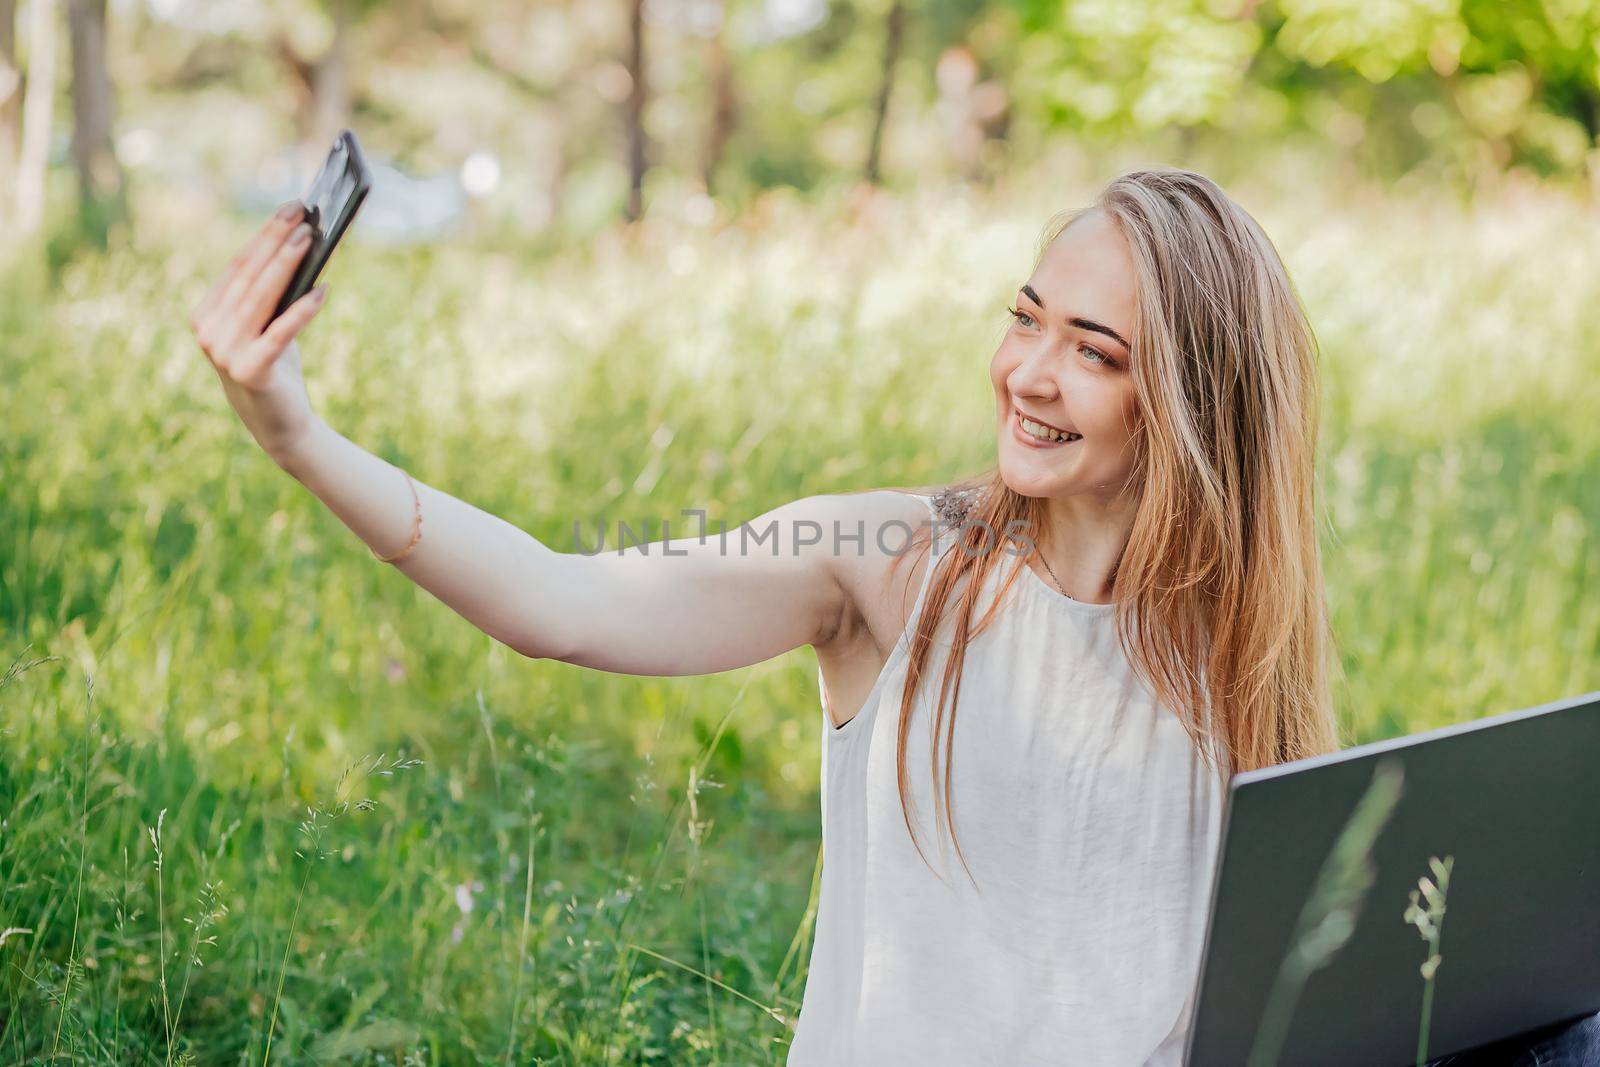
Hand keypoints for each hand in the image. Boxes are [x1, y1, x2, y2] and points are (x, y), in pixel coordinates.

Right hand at [188, 201, 329, 463]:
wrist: (280, 425)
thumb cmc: (276, 367)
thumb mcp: (269, 325)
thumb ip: (273, 294)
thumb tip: (302, 246)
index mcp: (206, 315)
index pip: (238, 267)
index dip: (265, 235)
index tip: (290, 210)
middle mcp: (209, 332)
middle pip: (249, 277)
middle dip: (278, 241)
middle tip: (303, 215)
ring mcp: (224, 353)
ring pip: (261, 299)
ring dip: (288, 265)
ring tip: (311, 240)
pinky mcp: (249, 371)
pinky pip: (280, 333)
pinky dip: (303, 311)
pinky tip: (323, 290)